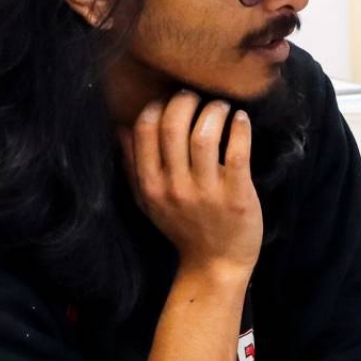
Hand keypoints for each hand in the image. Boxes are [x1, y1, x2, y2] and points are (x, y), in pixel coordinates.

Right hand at [118, 91, 261, 275]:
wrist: (215, 263)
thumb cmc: (183, 227)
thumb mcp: (148, 201)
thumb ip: (132, 165)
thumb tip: (120, 127)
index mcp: (150, 185)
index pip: (145, 131)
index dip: (157, 106)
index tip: (170, 100)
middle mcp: (175, 187)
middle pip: (173, 127)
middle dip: (185, 101)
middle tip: (197, 96)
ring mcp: (206, 192)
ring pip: (205, 135)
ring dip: (214, 110)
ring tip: (220, 105)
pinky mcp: (237, 197)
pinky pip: (237, 153)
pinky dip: (239, 129)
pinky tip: (240, 119)